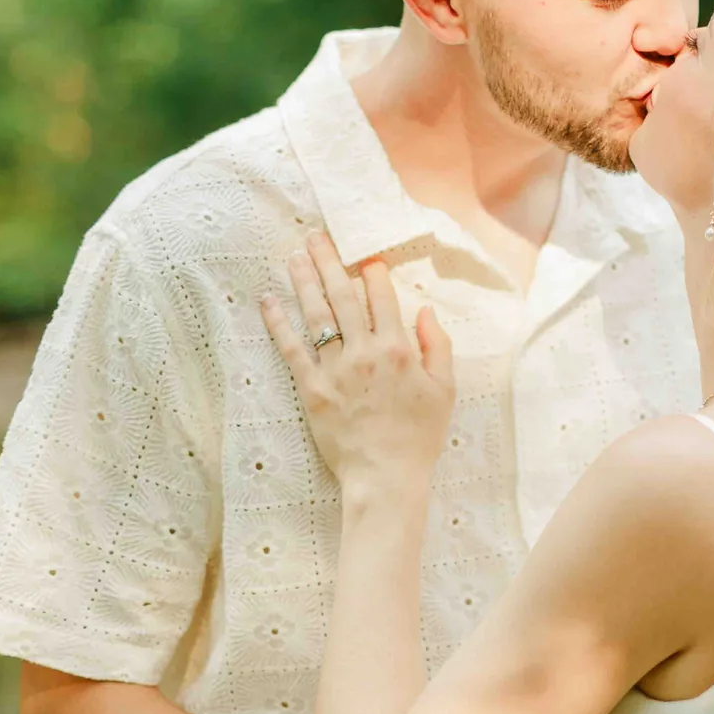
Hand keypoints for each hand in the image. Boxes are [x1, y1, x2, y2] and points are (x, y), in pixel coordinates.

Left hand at [261, 235, 453, 499]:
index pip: (382, 297)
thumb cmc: (419, 437)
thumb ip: (437, 346)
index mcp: (398, 349)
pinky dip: (279, 323)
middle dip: (329, 261)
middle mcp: (364, 351)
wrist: (386, 477)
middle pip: (343, 296)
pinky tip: (269, 300)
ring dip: (304, 281)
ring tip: (294, 255)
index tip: (365, 255)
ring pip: (316, 314)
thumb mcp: (445, 390)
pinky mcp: (312, 389)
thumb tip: (424, 311)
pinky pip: (292, 349)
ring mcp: (335, 369)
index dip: (372, 271)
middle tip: (316, 236)